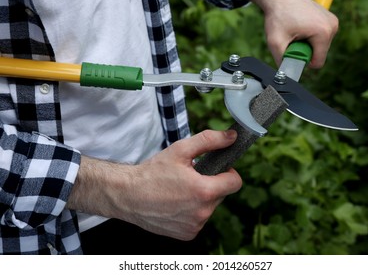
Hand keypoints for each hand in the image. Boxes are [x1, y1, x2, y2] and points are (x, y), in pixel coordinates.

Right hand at [67, 130, 241, 239]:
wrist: (127, 195)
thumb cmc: (152, 172)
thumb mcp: (181, 150)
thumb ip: (210, 140)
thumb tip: (231, 137)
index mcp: (204, 191)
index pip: (235, 183)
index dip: (228, 172)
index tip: (216, 169)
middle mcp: (202, 213)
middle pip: (221, 195)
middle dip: (211, 185)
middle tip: (190, 178)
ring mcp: (194, 226)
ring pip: (210, 208)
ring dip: (201, 199)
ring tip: (180, 191)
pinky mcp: (186, 235)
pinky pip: (198, 220)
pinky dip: (191, 212)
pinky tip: (175, 204)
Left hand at [240, 0, 338, 67]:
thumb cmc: (278, 16)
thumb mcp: (276, 43)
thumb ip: (281, 61)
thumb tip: (285, 76)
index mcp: (323, 33)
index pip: (318, 63)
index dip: (303, 61)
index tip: (292, 50)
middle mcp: (332, 26)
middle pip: (319, 54)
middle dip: (304, 51)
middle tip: (292, 39)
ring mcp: (332, 22)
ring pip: (319, 47)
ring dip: (306, 44)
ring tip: (296, 32)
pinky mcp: (329, 20)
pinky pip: (320, 38)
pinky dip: (309, 37)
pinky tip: (300, 28)